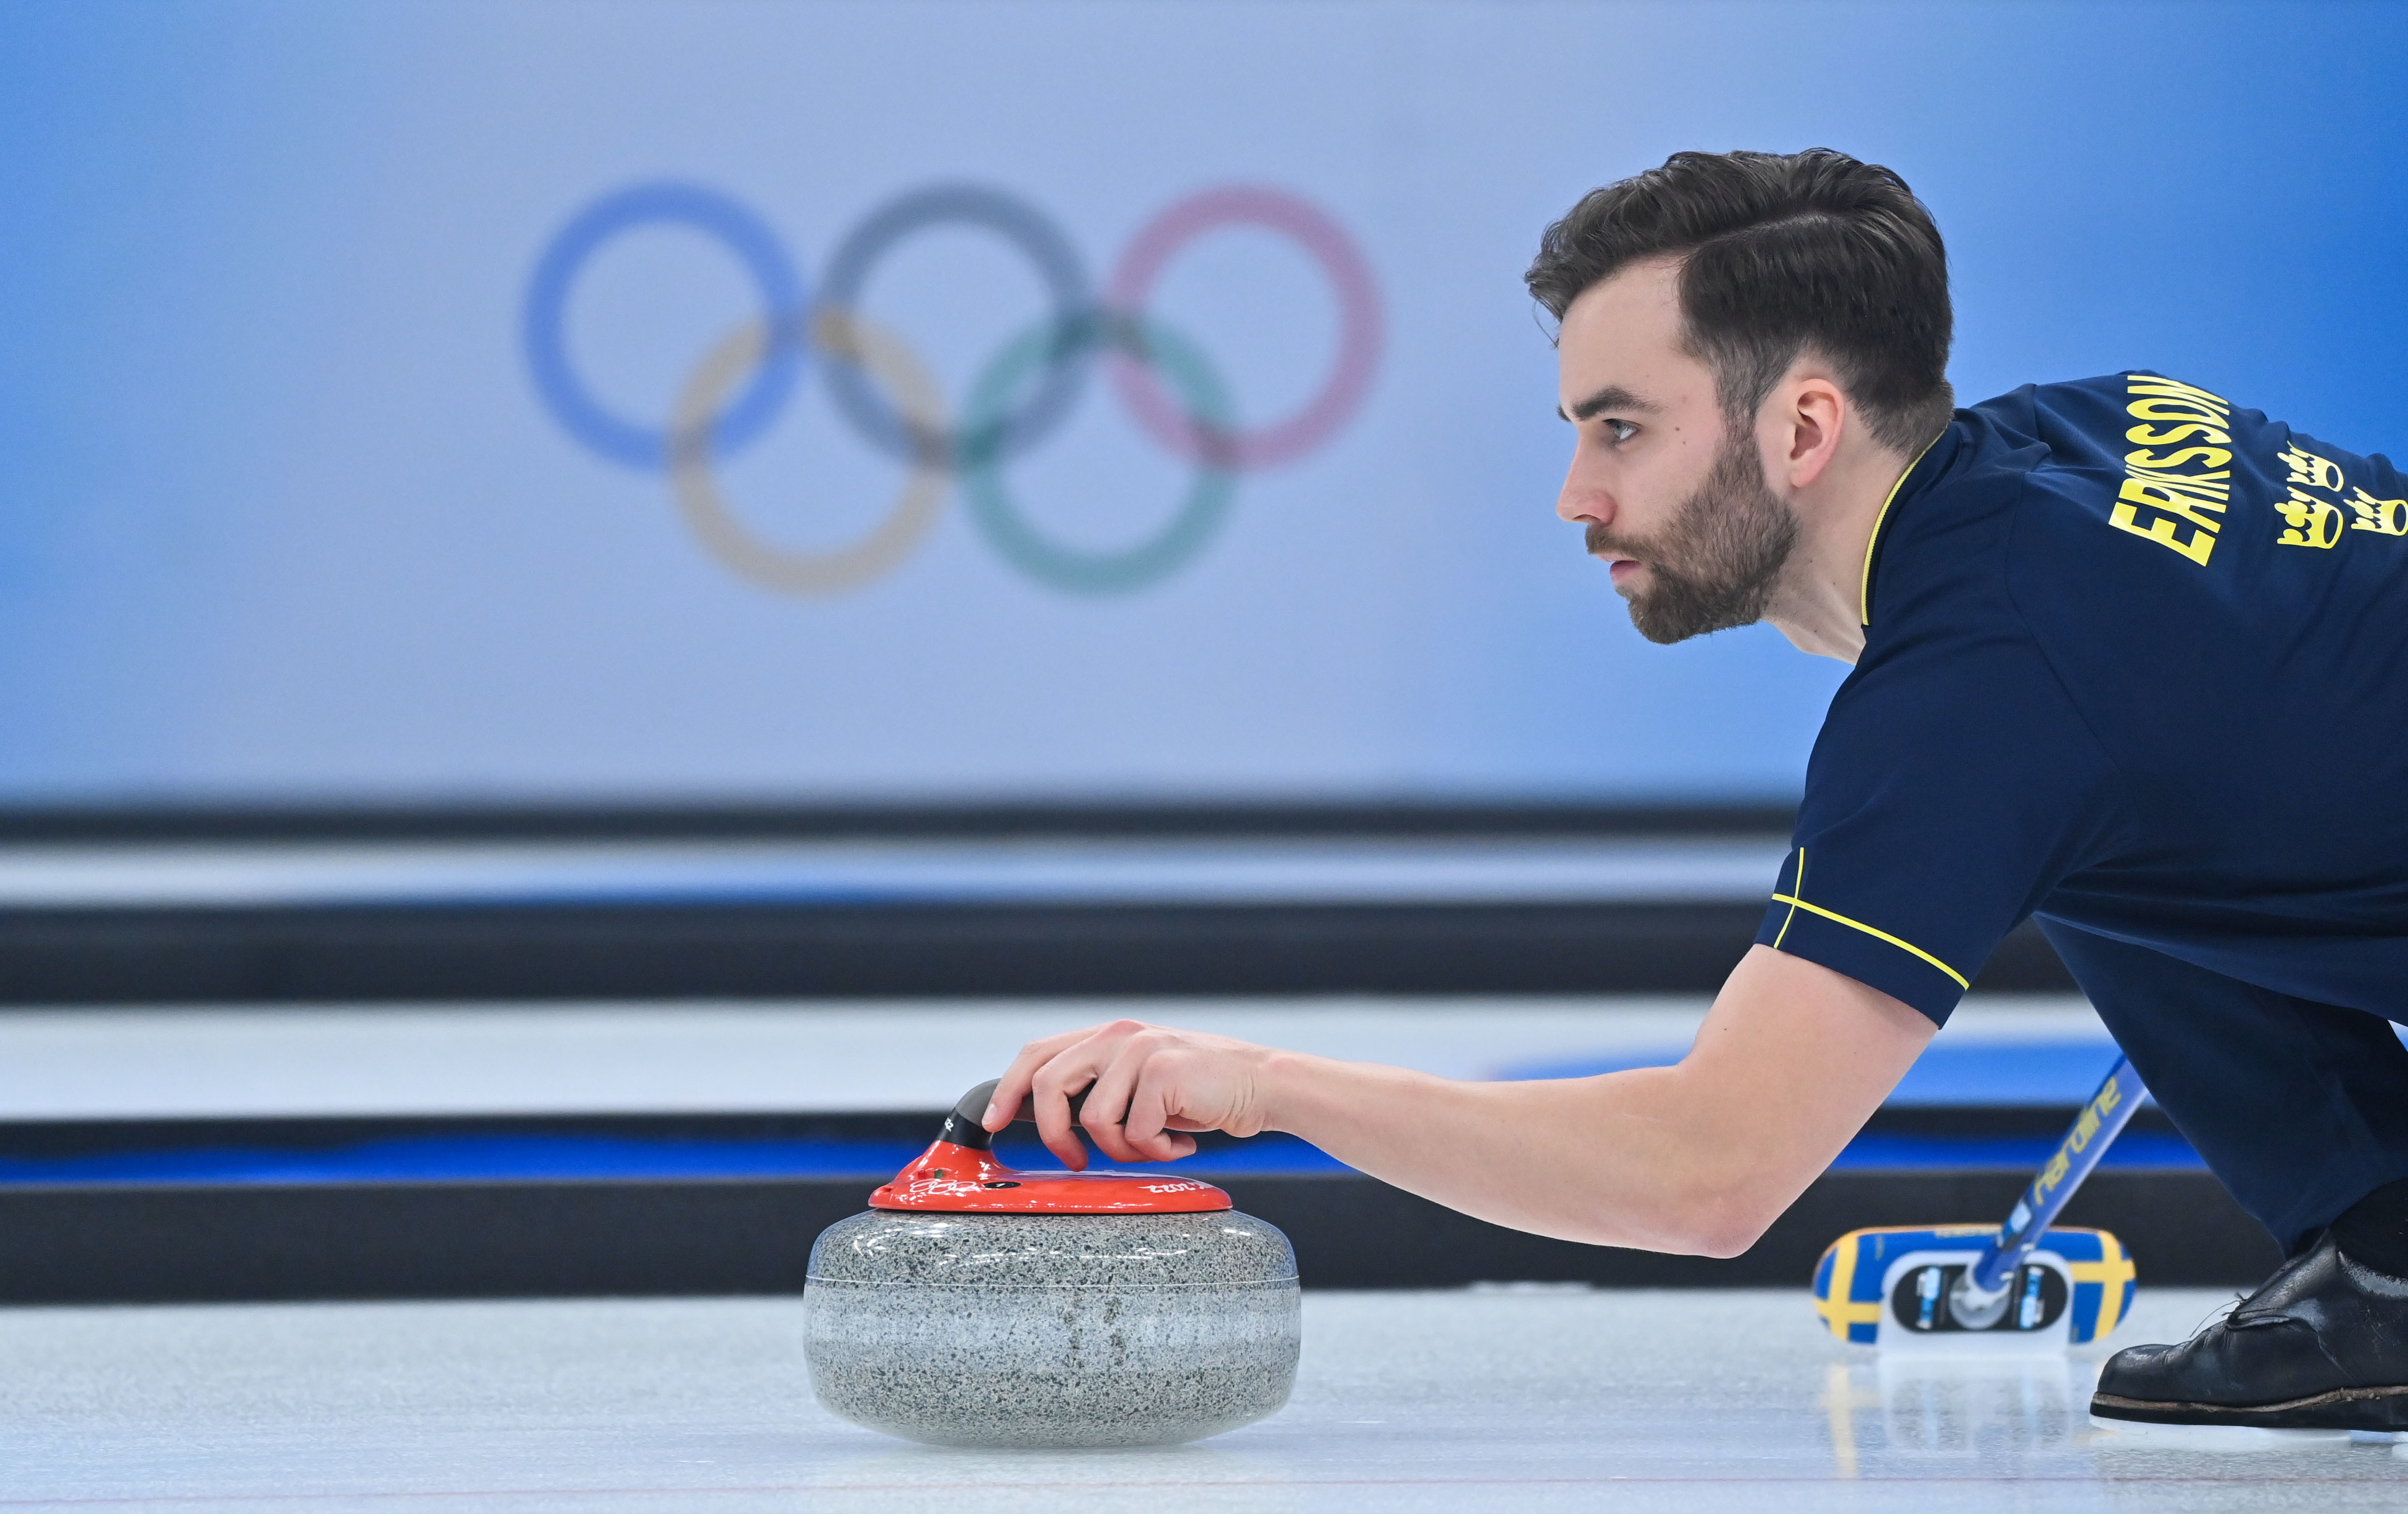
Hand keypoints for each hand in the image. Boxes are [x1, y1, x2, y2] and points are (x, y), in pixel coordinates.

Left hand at [982, 1019, 1281, 1169]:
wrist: (1263, 1084)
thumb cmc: (1202, 1092)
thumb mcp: (1143, 1082)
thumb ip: (1103, 1087)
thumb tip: (1056, 1121)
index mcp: (1108, 1036)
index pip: (1038, 1054)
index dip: (1009, 1089)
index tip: (994, 1121)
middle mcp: (1119, 1036)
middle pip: (1049, 1083)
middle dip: (1053, 1132)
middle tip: (1075, 1159)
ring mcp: (1140, 1052)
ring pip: (1094, 1119)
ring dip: (1124, 1148)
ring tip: (1156, 1145)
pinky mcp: (1162, 1073)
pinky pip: (1135, 1132)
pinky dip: (1157, 1149)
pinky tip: (1182, 1139)